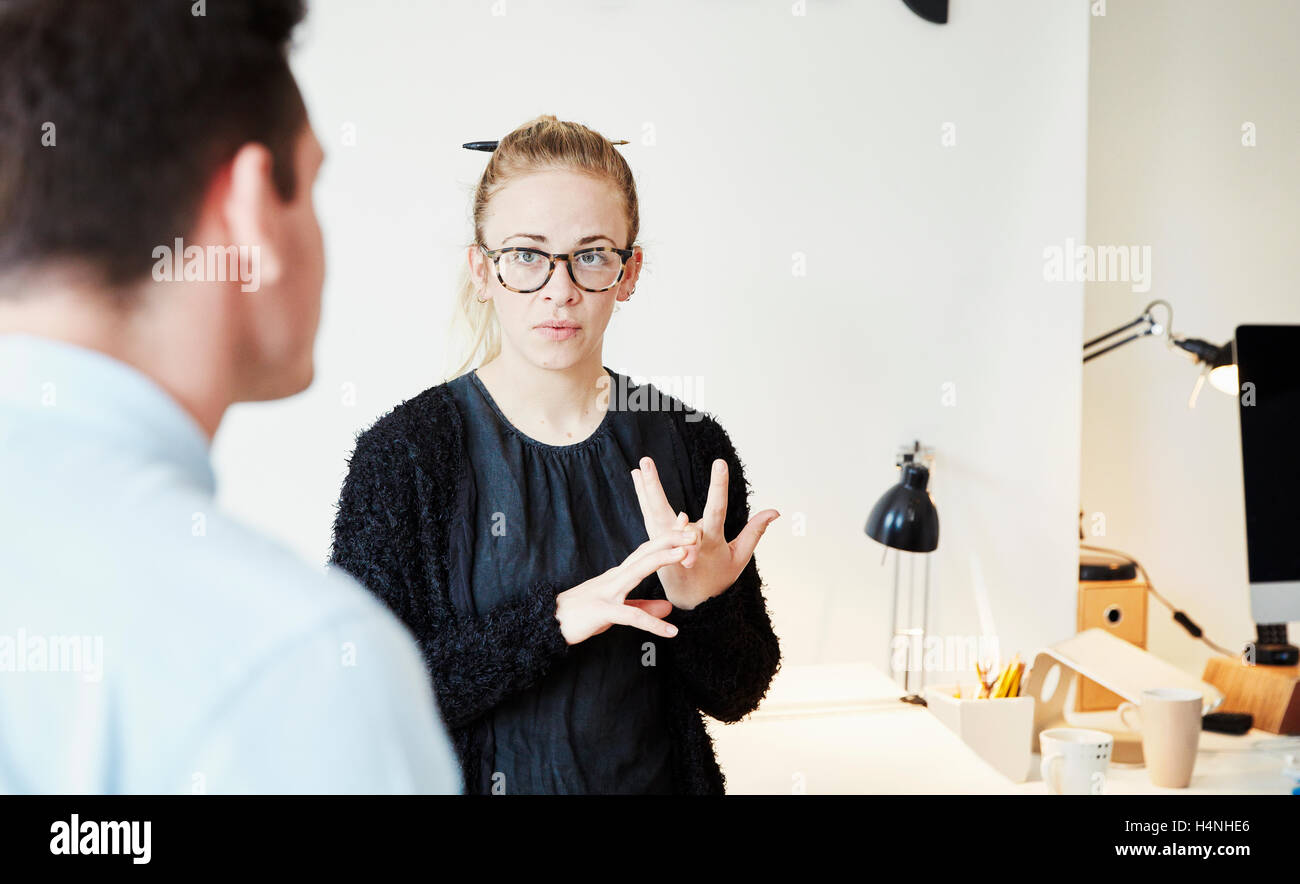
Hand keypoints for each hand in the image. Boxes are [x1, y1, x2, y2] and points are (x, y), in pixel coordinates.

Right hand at [553, 531, 696, 645]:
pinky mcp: (602, 611)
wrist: (549, 623)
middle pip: (645, 552)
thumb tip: (669, 608)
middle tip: (692, 530)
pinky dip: (652, 624)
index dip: (666, 539)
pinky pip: (630, 616)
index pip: (646, 551)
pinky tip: (671, 632)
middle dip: (669, 539)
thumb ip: (643, 606)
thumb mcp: (617, 609)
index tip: (685, 525)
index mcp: (619, 575)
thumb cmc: (582, 614)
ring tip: (684, 555)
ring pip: (638, 571)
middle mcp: (615, 577)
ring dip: (661, 561)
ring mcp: (608, 592)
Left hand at [631, 456, 778, 610]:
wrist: (692, 604)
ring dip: (646, 489)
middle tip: (646, 463)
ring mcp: (668, 545)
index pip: (716, 511)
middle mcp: (685, 542)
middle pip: (668, 512)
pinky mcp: (657, 545)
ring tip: (638, 467)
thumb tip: (775, 511)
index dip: (719, 488)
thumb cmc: (718, 578)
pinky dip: (643, 498)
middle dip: (656, 487)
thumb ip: (754, 532)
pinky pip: (649, 517)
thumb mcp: (740, 558)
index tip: (720, 464)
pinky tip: (636, 478)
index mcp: (710, 543)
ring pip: (654, 513)